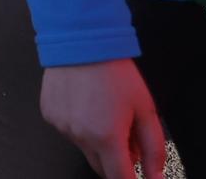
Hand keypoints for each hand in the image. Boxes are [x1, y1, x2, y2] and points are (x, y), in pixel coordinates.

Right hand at [40, 61, 166, 178]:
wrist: (81, 39)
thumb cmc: (115, 72)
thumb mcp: (145, 109)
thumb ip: (154, 148)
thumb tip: (156, 176)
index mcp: (107, 137)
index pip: (120, 178)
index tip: (138, 175)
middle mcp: (80, 136)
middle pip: (101, 168)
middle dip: (117, 160)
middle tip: (126, 134)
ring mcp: (61, 126)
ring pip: (85, 148)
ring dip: (97, 141)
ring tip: (104, 110)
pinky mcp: (49, 115)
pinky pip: (69, 131)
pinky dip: (80, 126)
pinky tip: (86, 103)